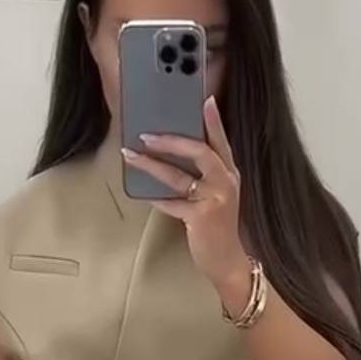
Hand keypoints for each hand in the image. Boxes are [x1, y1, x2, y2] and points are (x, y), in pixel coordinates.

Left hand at [122, 95, 249, 287]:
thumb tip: (169, 153)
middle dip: (172, 140)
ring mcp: (215, 200)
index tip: (205, 99)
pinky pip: (172, 203)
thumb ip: (202, 174)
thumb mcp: (215, 195)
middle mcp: (225, 182)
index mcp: (229, 172)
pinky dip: (155, 198)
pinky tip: (141, 192)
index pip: (221, 140)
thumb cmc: (216, 226)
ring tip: (131, 154)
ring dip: (152, 164)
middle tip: (146, 134)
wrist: (226, 260)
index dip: (214, 120)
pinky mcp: (201, 218)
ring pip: (179, 176)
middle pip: (201, 151)